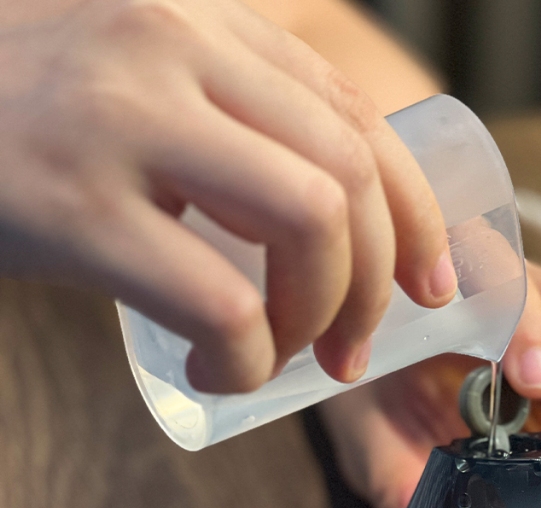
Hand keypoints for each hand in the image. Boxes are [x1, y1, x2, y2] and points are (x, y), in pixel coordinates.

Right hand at [0, 0, 455, 391]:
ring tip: (281, 355)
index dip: (416, 215)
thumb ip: (224, 120)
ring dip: (319, 316)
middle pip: (350, 175)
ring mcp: (120, 117)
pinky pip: (222, 300)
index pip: (357, 116)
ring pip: (310, 222)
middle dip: (377, 285)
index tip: (430, 286)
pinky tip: (220, 373)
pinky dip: (247, 360)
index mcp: (200, 21)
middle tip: (351, 350)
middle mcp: (171, 45)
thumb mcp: (131, 84)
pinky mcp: (71, 201)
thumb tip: (329, 224)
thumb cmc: (9, 112)